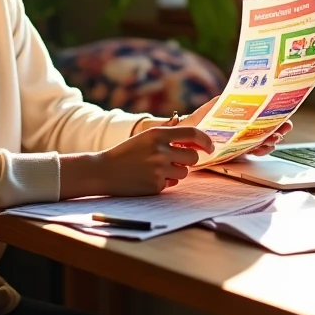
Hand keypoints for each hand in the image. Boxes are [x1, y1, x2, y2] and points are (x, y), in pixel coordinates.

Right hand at [94, 125, 214, 195]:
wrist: (104, 171)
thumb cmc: (126, 152)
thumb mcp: (145, 137)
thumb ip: (166, 133)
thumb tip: (186, 128)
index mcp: (157, 135)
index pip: (192, 134)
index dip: (205, 140)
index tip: (210, 147)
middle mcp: (160, 151)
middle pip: (192, 157)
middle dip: (188, 160)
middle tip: (177, 160)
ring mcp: (158, 169)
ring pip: (184, 173)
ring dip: (176, 172)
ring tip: (157, 169)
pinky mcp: (156, 186)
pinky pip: (172, 185)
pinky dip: (164, 182)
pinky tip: (148, 178)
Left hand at [180, 97, 289, 154]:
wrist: (187, 133)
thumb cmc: (202, 118)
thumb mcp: (218, 105)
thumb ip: (232, 100)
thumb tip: (247, 87)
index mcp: (244, 119)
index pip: (264, 120)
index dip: (277, 119)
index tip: (286, 117)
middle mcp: (245, 132)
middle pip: (267, 131)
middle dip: (278, 130)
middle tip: (285, 127)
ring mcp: (242, 143)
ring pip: (262, 143)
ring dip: (270, 142)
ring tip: (274, 138)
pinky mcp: (235, 152)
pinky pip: (251, 153)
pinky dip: (258, 151)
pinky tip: (261, 147)